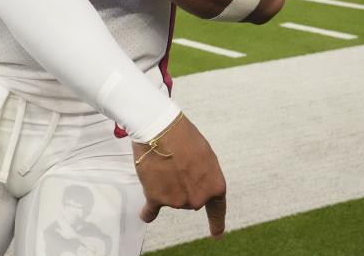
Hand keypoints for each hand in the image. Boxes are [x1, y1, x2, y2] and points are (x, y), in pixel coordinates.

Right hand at [133, 114, 226, 239]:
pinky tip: (146, 214)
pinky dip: (148, 212)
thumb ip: (203, 175)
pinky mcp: (156, 199)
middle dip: (184, 185)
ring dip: (166, 186)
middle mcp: (198, 198)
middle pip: (190, 199)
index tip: (216, 235)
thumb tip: (192, 184)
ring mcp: (177, 201)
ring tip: (161, 163)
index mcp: (215, 186)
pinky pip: (151, 212)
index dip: (217, 223)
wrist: (160, 128)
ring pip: (171, 199)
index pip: (217, 209)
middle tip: (176, 162)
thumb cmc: (184, 136)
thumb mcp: (205, 154)